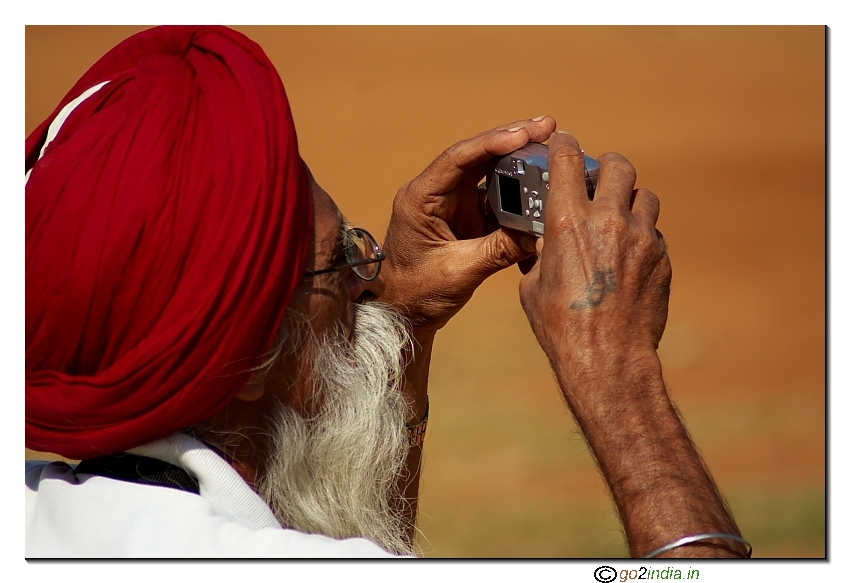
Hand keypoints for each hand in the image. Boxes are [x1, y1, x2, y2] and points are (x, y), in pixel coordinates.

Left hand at [381, 116, 556, 331]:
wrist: (404, 312)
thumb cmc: (417, 292)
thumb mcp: (459, 272)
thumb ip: (498, 251)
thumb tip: (539, 234)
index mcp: (421, 198)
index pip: (458, 158)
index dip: (492, 142)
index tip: (524, 133)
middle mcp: (436, 192)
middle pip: (477, 156)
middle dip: (512, 140)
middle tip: (547, 125)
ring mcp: (453, 202)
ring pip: (489, 173)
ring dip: (519, 163)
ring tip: (551, 150)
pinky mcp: (467, 217)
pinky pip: (496, 197)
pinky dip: (519, 193)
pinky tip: (542, 186)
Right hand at [519, 132, 670, 382]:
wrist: (607, 358)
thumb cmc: (560, 325)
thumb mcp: (533, 284)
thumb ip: (542, 252)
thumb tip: (543, 242)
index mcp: (568, 222)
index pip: (567, 159)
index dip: (563, 144)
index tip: (562, 142)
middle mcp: (608, 221)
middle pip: (618, 166)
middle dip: (606, 167)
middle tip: (598, 178)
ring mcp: (641, 238)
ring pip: (643, 197)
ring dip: (629, 200)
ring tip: (616, 218)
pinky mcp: (661, 259)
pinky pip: (653, 233)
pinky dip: (639, 235)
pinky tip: (626, 256)